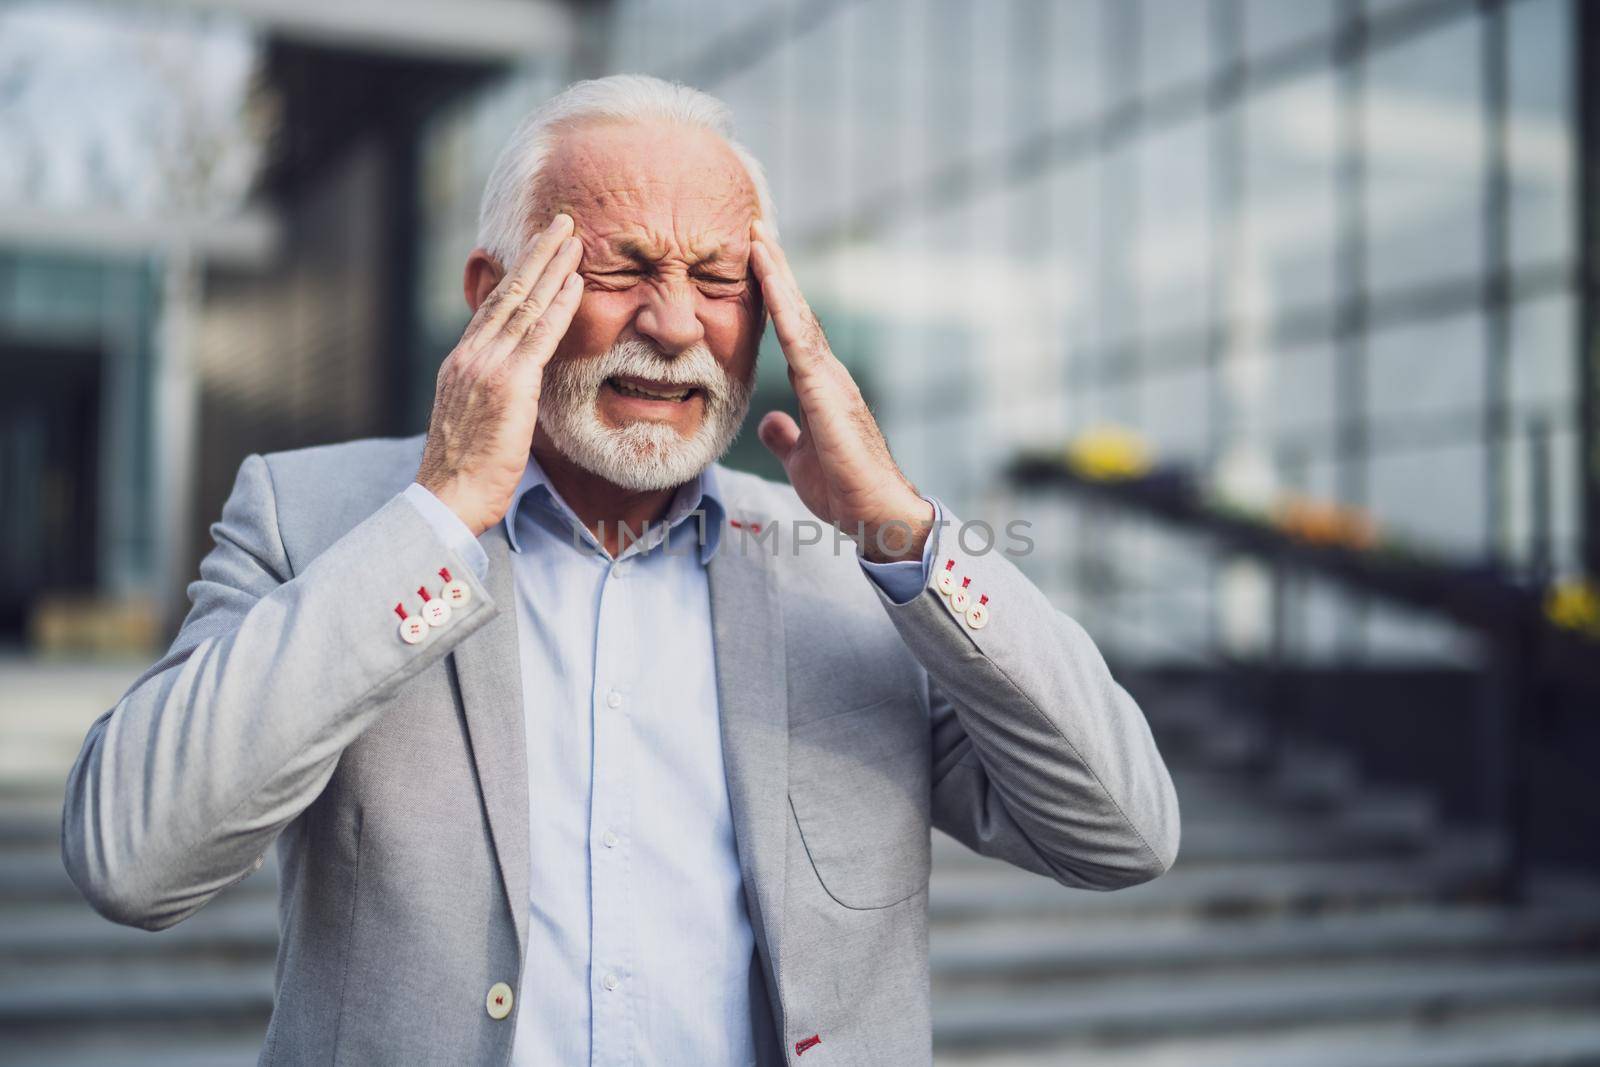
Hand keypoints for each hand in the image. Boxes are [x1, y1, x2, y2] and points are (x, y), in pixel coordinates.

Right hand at [416, 214, 584, 536]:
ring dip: (553, 267)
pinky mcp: (508, 384)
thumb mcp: (474, 421)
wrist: (448, 495)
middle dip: (537, 254)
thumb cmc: (464, 472)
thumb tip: (513, 391)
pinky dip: (559, 305)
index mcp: (461, 362)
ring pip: (525, 305)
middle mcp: (471, 355)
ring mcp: (487, 366)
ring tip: (575, 238)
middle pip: (508, 292)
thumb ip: (492, 395)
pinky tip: (576, 282)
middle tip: (562, 222)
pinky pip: (539, 335)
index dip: (518, 274)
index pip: (494, 307)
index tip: (539, 250)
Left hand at [748, 219, 933, 562]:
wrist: (873, 513)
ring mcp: (831, 379)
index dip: (773, 295)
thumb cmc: (843, 490)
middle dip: (774, 269)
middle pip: (797, 311)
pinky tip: (768, 282)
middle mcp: (827, 373)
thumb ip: (786, 436)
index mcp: (818, 386)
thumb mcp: (801, 458)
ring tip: (758, 238)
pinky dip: (784, 308)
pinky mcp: (829, 392)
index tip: (754, 260)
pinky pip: (801, 342)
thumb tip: (771, 422)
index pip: (792, 330)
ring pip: (800, 316)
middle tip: (754, 227)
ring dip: (777, 276)